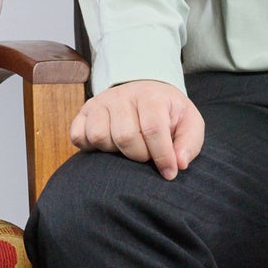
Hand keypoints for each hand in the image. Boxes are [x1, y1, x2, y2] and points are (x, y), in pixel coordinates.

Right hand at [70, 79, 205, 177]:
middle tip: (147, 155)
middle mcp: (122, 95)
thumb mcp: (189, 123)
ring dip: (115, 151)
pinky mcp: (84, 112)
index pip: (153, 129)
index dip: (162, 156)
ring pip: (99, 136)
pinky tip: (108, 146)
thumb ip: (189, 143)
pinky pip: (78, 136)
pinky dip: (90, 147)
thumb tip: (179, 164)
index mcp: (151, 96)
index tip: (169, 173)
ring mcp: (100, 102)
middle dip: (139, 155)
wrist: (146, 93)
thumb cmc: (169, 114)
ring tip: (127, 148)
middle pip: (125, 136)